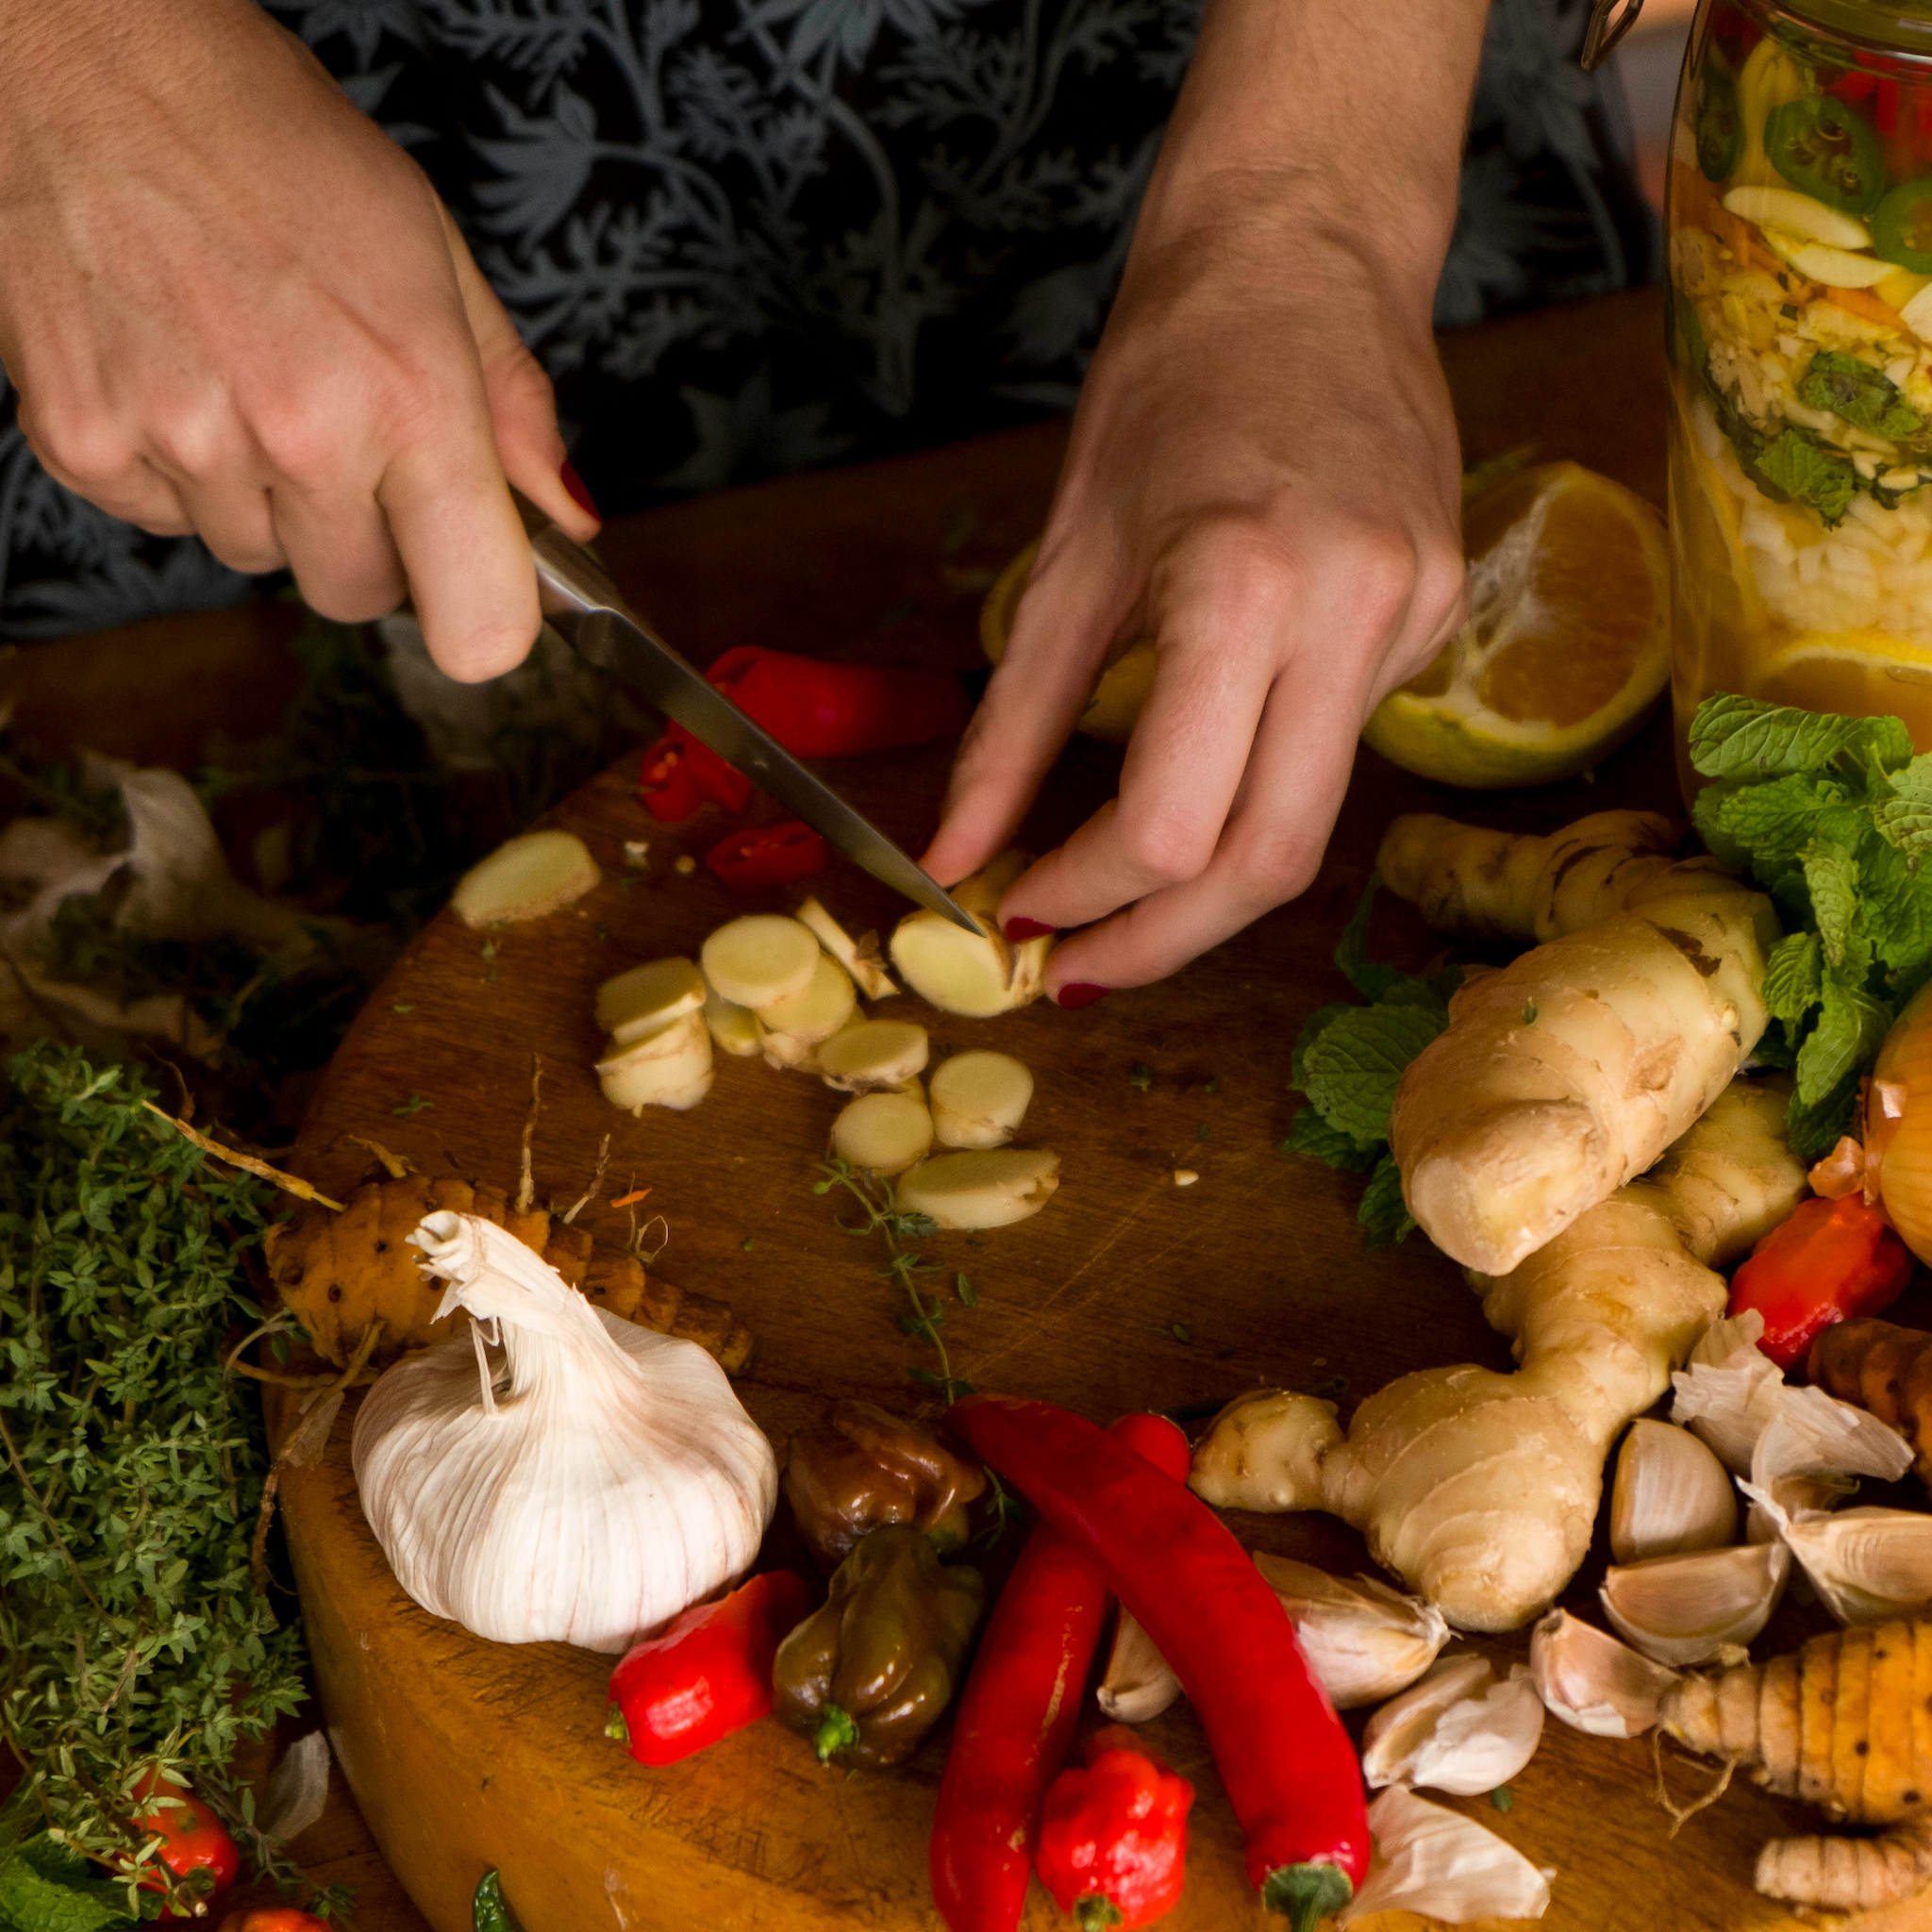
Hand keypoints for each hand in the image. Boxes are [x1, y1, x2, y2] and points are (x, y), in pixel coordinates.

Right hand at [0, 0, 596, 678]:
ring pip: (258, 559)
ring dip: (267, 499)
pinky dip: (178, 470)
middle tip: (346, 434)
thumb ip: (512, 405)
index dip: (482, 617)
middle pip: (358, 596)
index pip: (478, 625)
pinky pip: (166, 522)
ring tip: (248, 372)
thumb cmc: (274, 147)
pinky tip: (179, 370)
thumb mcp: (434, 257)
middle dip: (366, 540)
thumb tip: (570, 515)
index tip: (473, 583)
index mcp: (412, 395)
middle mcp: (301, 435)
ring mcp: (185, 445)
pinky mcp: (85, 444)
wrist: (87, 60)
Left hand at [924, 0, 1487, 997]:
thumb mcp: (1065, 558)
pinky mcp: (1442, 621)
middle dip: (1161, 942)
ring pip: (1312, 826)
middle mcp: (1352, 616)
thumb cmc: (1169, 379)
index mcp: (1243, 587)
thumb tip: (959, 859)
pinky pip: (1340, 750)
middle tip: (1080, 969)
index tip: (1024, 911)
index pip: (1171, 823)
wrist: (1307, 255)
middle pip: (1266, 866)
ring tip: (1121, 899)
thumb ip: (1012, 729)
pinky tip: (1207, 767)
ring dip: (1208, 889)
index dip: (1087, 895)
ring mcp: (1417, 621)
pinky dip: (1257, 791)